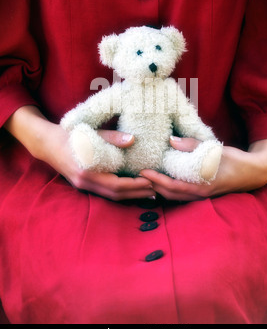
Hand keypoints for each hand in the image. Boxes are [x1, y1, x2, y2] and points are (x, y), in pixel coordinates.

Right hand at [38, 123, 154, 200]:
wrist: (47, 143)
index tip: (150, 181)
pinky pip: (105, 191)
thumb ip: (111, 137)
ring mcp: (83, 185)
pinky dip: (120, 191)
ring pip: (110, 195)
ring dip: (130, 195)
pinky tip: (131, 188)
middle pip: (115, 194)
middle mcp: (85, 182)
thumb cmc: (69, 135)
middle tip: (156, 190)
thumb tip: (133, 139)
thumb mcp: (90, 133)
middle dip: (136, 193)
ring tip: (148, 192)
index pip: (115, 184)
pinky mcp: (83, 184)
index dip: (134, 185)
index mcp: (87, 171)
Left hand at [140, 137, 266, 200]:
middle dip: (153, 186)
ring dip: (160, 189)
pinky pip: (182, 194)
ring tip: (147, 179)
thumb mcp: (214, 150)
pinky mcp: (203, 193)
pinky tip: (163, 182)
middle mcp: (199, 194)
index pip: (172, 186)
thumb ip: (192, 145)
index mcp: (201, 186)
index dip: (155, 180)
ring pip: (175, 196)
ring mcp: (201, 196)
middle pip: (170, 194)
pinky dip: (170, 189)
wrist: (253, 172)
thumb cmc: (234, 160)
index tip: (142, 172)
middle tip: (139, 176)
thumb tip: (171, 140)